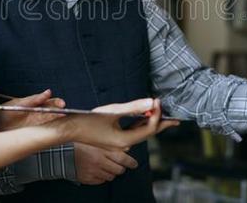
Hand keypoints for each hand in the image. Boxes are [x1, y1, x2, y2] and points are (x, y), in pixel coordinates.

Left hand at [0, 89, 65, 130]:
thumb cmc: (5, 111)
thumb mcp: (18, 103)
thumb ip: (33, 99)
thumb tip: (48, 92)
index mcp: (36, 104)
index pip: (50, 102)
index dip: (57, 103)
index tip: (61, 104)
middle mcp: (38, 114)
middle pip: (53, 112)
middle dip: (59, 112)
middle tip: (63, 112)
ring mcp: (36, 124)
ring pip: (50, 122)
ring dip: (56, 120)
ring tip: (60, 119)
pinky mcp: (33, 133)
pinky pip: (44, 131)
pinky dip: (50, 130)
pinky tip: (54, 129)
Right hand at [62, 98, 178, 149]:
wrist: (70, 128)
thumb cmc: (88, 120)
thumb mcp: (113, 111)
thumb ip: (134, 107)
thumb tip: (152, 102)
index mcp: (124, 141)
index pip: (148, 128)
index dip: (156, 114)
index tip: (158, 100)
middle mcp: (124, 145)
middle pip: (148, 133)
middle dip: (162, 124)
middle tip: (176, 119)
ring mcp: (119, 143)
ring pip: (141, 133)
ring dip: (152, 123)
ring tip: (163, 116)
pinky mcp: (115, 139)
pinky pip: (133, 132)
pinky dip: (141, 124)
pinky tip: (145, 117)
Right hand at [74, 143, 137, 184]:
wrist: (62, 150)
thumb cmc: (80, 142)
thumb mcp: (97, 138)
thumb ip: (112, 143)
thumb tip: (126, 148)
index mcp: (102, 149)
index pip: (123, 158)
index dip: (131, 162)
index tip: (134, 164)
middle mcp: (98, 161)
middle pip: (118, 170)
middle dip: (121, 168)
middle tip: (120, 165)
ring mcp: (93, 171)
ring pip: (111, 176)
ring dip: (112, 172)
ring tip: (108, 166)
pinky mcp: (87, 178)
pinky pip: (101, 181)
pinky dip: (103, 177)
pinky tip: (100, 170)